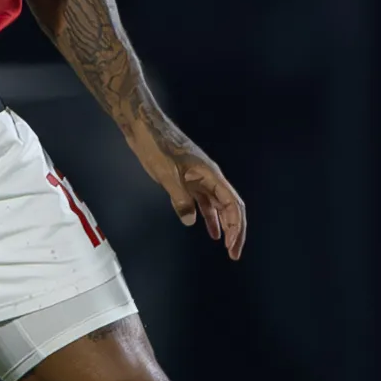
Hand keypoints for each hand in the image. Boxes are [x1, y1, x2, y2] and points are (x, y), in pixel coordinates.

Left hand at [130, 122, 246, 259]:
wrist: (144, 127)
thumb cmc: (157, 145)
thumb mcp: (168, 174)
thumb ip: (180, 198)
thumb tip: (190, 220)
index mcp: (210, 175)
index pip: (233, 205)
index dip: (236, 227)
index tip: (232, 247)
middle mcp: (209, 177)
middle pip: (230, 207)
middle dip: (234, 230)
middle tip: (233, 253)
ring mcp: (198, 178)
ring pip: (217, 205)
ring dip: (222, 224)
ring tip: (224, 245)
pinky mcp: (186, 179)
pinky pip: (202, 201)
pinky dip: (206, 216)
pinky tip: (204, 227)